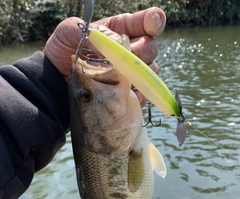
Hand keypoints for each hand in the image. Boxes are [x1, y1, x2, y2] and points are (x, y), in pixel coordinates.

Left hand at [43, 7, 165, 105]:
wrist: (58, 81)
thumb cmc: (63, 51)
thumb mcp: (68, 32)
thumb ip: (91, 32)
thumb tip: (117, 43)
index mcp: (119, 29)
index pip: (146, 21)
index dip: (154, 21)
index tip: (153, 24)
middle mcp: (129, 48)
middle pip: (151, 47)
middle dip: (141, 52)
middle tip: (121, 59)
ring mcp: (130, 70)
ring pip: (150, 70)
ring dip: (138, 74)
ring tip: (116, 77)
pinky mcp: (129, 90)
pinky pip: (144, 92)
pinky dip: (136, 93)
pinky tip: (122, 93)